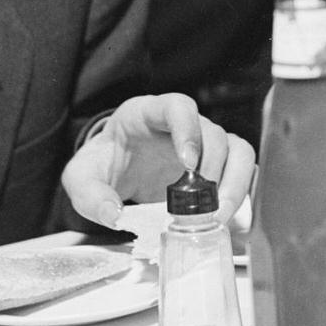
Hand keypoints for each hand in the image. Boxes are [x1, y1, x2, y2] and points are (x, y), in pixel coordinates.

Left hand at [61, 93, 255, 231]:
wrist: (115, 169)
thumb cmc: (103, 164)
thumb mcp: (82, 178)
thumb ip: (91, 195)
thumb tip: (113, 216)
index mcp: (147, 114)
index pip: (178, 106)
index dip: (188, 130)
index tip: (188, 163)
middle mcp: (183, 124)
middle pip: (214, 133)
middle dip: (214, 171)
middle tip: (202, 207)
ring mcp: (204, 143)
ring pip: (238, 150)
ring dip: (235, 183)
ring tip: (219, 215)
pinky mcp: (216, 165)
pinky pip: (244, 170)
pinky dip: (242, 193)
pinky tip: (229, 218)